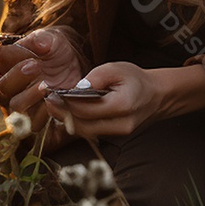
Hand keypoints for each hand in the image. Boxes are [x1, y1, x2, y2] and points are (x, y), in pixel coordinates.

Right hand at [0, 28, 82, 137]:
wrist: (74, 66)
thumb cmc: (56, 50)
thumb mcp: (52, 40)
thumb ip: (43, 39)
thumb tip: (38, 42)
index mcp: (6, 62)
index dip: (13, 58)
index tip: (30, 57)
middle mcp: (9, 84)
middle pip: (3, 86)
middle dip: (19, 76)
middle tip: (38, 67)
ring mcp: (20, 102)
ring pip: (17, 106)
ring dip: (32, 95)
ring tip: (48, 85)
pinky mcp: (35, 117)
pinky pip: (34, 122)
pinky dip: (46, 113)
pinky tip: (57, 100)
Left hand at [40, 61, 162, 138]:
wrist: (155, 95)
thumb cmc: (135, 79)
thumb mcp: (116, 68)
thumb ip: (96, 77)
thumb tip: (75, 89)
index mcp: (123, 106)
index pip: (86, 109)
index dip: (66, 102)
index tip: (53, 91)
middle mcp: (121, 125)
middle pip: (82, 126)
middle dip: (62, 113)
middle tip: (49, 100)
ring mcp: (118, 134)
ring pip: (84, 132)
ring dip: (67, 120)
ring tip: (56, 104)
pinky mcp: (114, 137)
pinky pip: (90, 132)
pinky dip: (77, 122)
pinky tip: (69, 111)